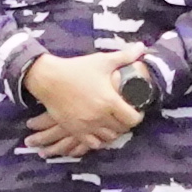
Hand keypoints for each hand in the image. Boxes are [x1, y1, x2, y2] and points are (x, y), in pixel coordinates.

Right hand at [21, 52, 141, 160]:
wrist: (49, 79)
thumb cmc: (77, 69)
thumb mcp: (102, 61)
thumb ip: (125, 56)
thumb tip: (142, 47)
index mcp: (109, 101)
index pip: (133, 119)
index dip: (138, 115)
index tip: (136, 110)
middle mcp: (100, 117)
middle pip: (122, 129)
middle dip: (126, 123)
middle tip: (124, 115)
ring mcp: (87, 126)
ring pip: (108, 138)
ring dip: (113, 131)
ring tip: (112, 122)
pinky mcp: (75, 130)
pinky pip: (92, 144)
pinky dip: (98, 140)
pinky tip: (98, 130)